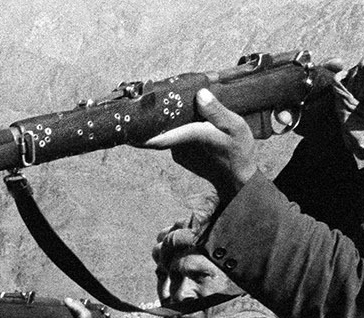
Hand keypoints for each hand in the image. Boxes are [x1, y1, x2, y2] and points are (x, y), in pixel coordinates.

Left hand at [142, 86, 257, 197]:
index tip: (126, 124)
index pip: (158, 137)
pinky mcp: (181, 156)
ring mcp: (179, 153)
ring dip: (167, 121)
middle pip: (160, 130)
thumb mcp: (234, 126)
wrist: (236, 176)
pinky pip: (174, 138)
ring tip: (168, 104)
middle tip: (147, 100)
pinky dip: (175, 129)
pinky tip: (184, 118)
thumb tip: (200, 94)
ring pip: (168, 133)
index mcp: (191, 137)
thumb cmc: (237, 151)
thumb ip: (216, 110)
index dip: (140, 132)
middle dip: (152, 117)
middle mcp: (180, 147)